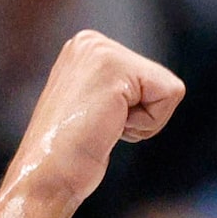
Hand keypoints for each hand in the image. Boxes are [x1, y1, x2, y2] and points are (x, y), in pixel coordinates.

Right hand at [0, 31, 185, 209]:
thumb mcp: (95, 109)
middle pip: (162, 81)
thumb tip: (139, 97)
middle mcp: (91, 41)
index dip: (134, 113)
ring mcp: (101, 51)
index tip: (99, 122)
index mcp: (86, 47)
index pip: (149, 79)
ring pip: (169, 89)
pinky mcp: (115, 68)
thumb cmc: (69, 156)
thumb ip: (118, 92)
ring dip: (143, 122)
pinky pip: (170, 93)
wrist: (47, 176)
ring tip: (104, 126)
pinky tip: (111, 126)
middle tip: (102, 127)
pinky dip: (148, 123)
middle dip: (141, 116)